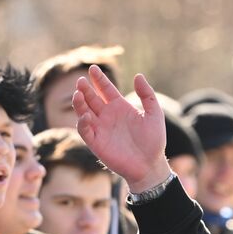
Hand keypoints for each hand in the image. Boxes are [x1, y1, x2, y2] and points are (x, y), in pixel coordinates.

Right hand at [73, 66, 169, 190]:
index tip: (93, 68)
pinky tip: (86, 115)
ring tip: (78, 94)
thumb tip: (138, 75)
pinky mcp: (96, 143)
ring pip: (84, 112)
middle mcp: (107, 116)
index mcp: (120, 107)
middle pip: (92, 99)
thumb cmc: (154, 140)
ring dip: (79, 103)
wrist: (150, 164)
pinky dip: (82, 123)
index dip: (99, 79)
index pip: (106, 89)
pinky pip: (84, 131)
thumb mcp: (154, 113)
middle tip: (81, 80)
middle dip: (85, 89)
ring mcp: (100, 129)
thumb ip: (147, 94)